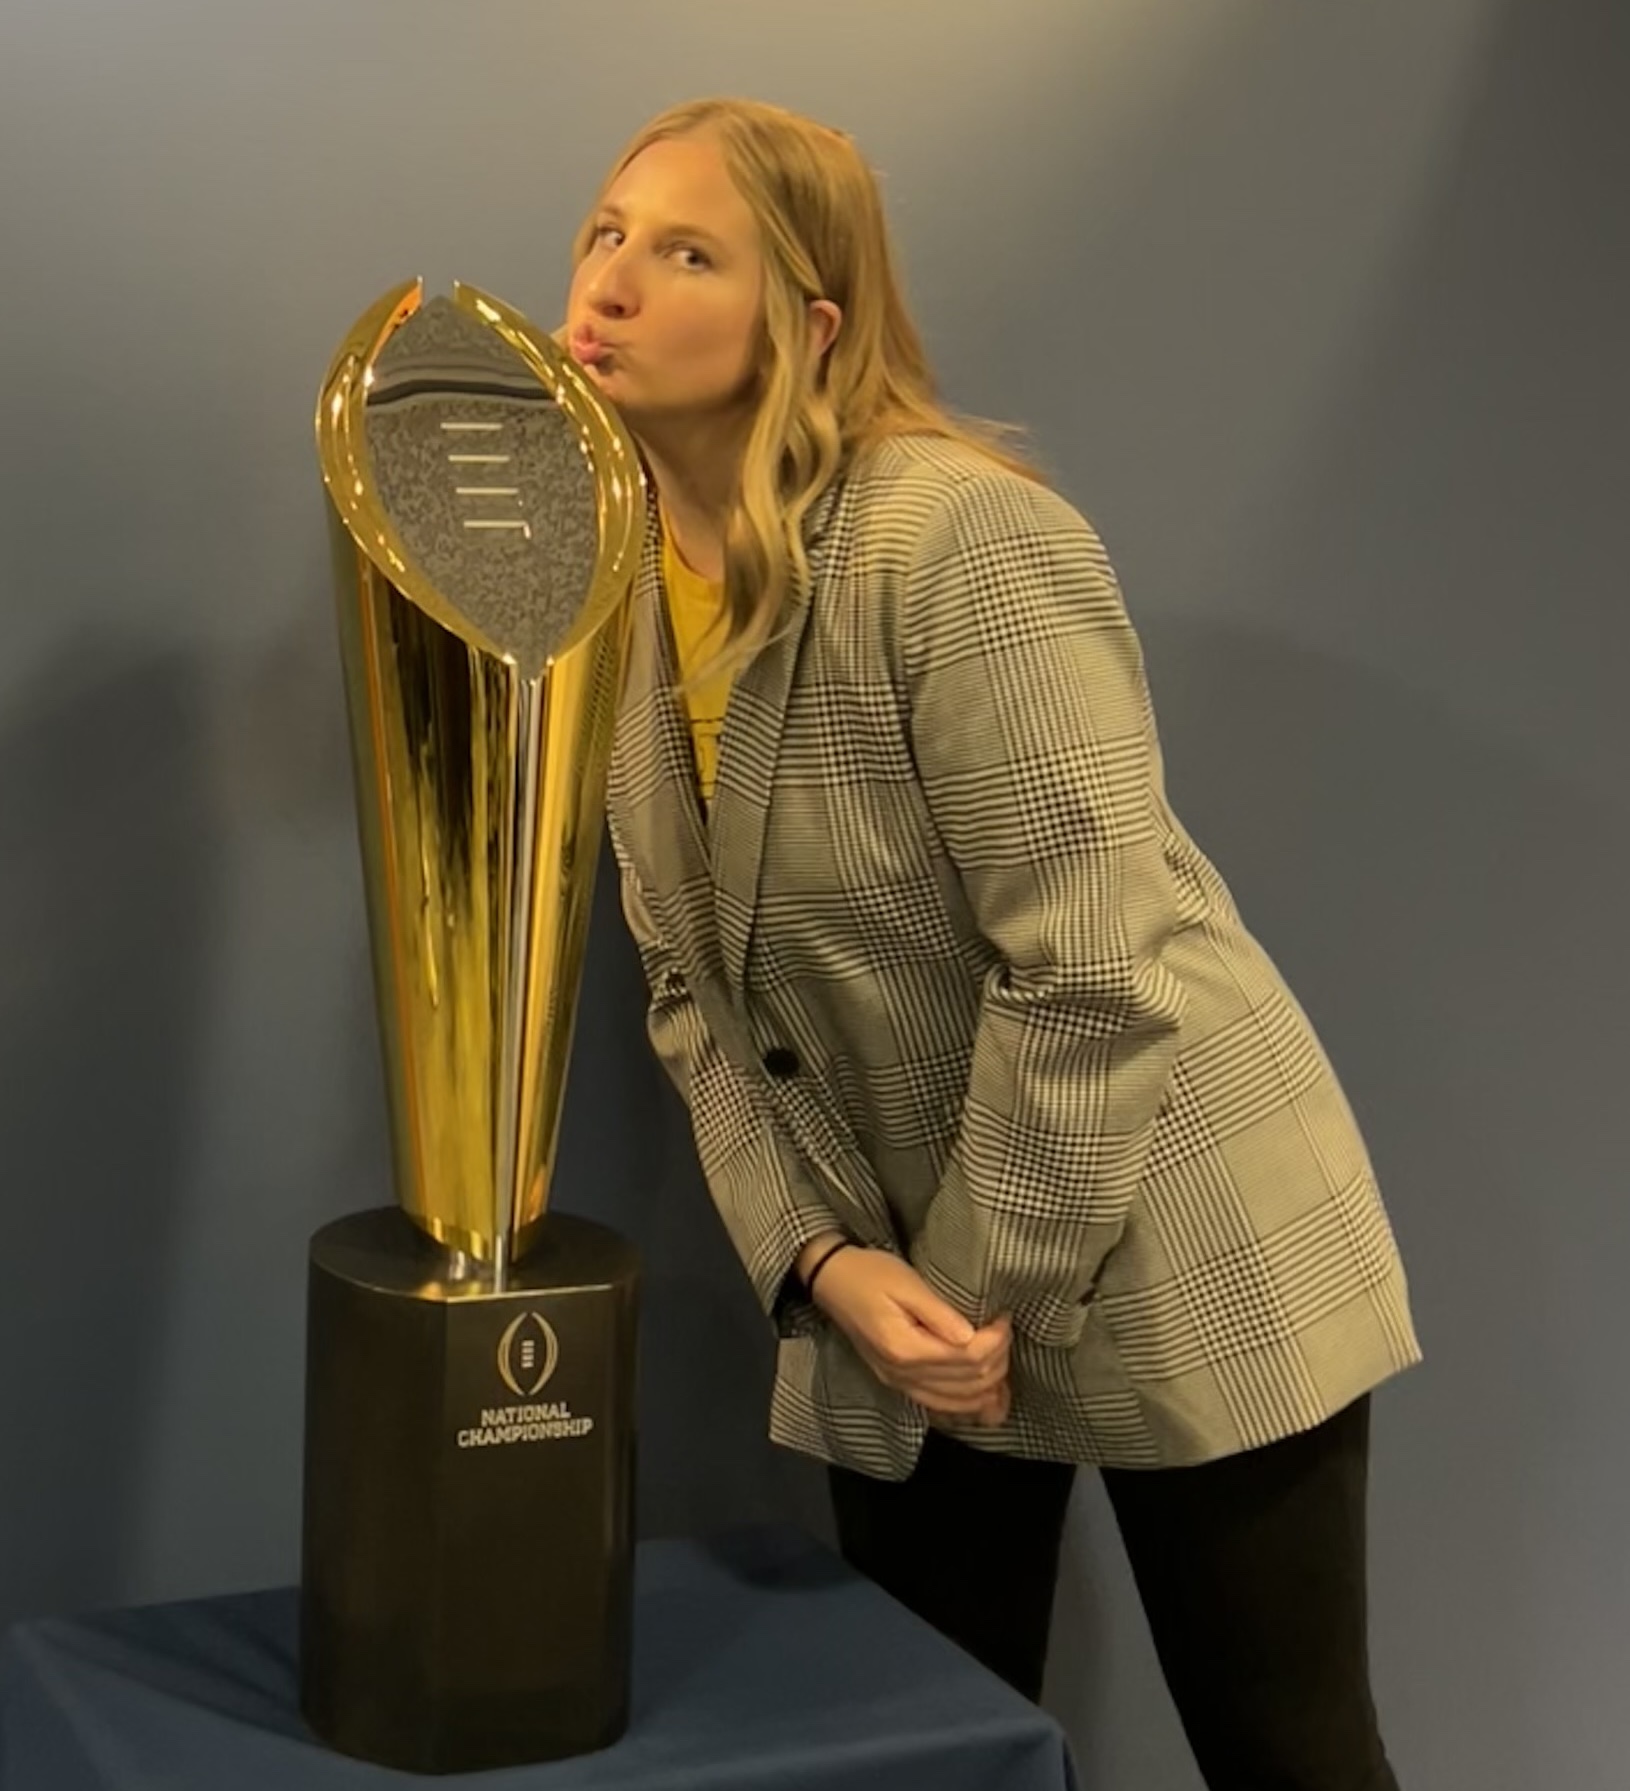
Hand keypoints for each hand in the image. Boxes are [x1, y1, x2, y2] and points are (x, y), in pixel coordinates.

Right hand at [798, 1239, 1011, 1424]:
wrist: (833, 1282)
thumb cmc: (870, 1274)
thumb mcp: (906, 1283)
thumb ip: (939, 1313)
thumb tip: (972, 1337)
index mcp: (905, 1349)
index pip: (968, 1357)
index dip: (996, 1339)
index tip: (1003, 1315)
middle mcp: (903, 1375)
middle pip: (969, 1382)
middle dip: (998, 1358)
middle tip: (1004, 1329)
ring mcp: (900, 1384)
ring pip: (959, 1401)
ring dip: (989, 1383)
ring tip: (1000, 1353)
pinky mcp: (899, 1383)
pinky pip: (940, 1405)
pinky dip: (968, 1403)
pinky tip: (985, 1394)